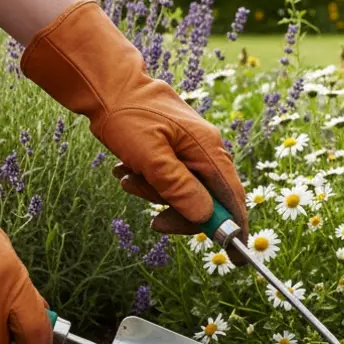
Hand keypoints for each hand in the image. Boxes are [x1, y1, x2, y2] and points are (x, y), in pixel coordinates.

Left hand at [20, 0, 248, 240]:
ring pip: (184, 191)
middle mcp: (207, 150)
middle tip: (154, 222)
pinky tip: (127, 169)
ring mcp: (192, 149)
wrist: (107, 85)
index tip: (236, 258)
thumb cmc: (127, 116)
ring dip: (155, 194)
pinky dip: (149, 182)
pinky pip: (170, 179)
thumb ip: (179, 188)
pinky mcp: (176, 149)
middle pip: (208, 200)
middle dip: (177, 211)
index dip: (235, 229)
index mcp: (208, 150)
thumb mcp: (150, 157)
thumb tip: (205, 217)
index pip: (233, 198)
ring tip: (127, 177)